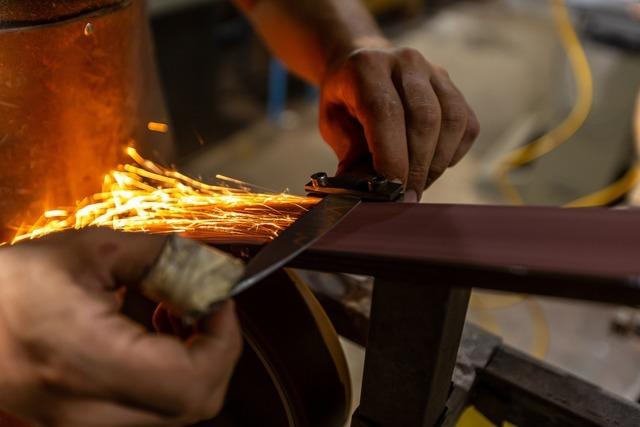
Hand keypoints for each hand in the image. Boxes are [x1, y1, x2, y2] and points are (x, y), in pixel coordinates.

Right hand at [0, 230, 241, 426]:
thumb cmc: (13, 281)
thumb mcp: (92, 250)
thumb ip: (162, 256)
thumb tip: (214, 268)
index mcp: (83, 355)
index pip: (189, 379)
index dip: (223, 341)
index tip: (221, 301)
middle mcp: (83, 407)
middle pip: (193, 404)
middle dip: (216, 351)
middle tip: (206, 306)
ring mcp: (80, 426)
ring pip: (176, 415)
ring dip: (196, 366)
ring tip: (178, 316)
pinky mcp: (80, 426)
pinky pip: (150, 414)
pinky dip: (172, 380)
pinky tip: (157, 337)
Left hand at [320, 46, 479, 201]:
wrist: (362, 66)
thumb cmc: (345, 101)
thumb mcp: (333, 124)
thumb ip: (351, 154)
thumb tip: (371, 191)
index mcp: (368, 67)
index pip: (386, 112)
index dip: (393, 156)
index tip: (393, 190)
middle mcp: (406, 62)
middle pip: (425, 118)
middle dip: (417, 167)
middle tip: (407, 197)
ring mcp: (434, 71)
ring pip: (451, 121)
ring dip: (437, 163)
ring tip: (418, 184)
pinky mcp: (454, 87)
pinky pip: (467, 125)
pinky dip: (452, 153)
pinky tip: (432, 165)